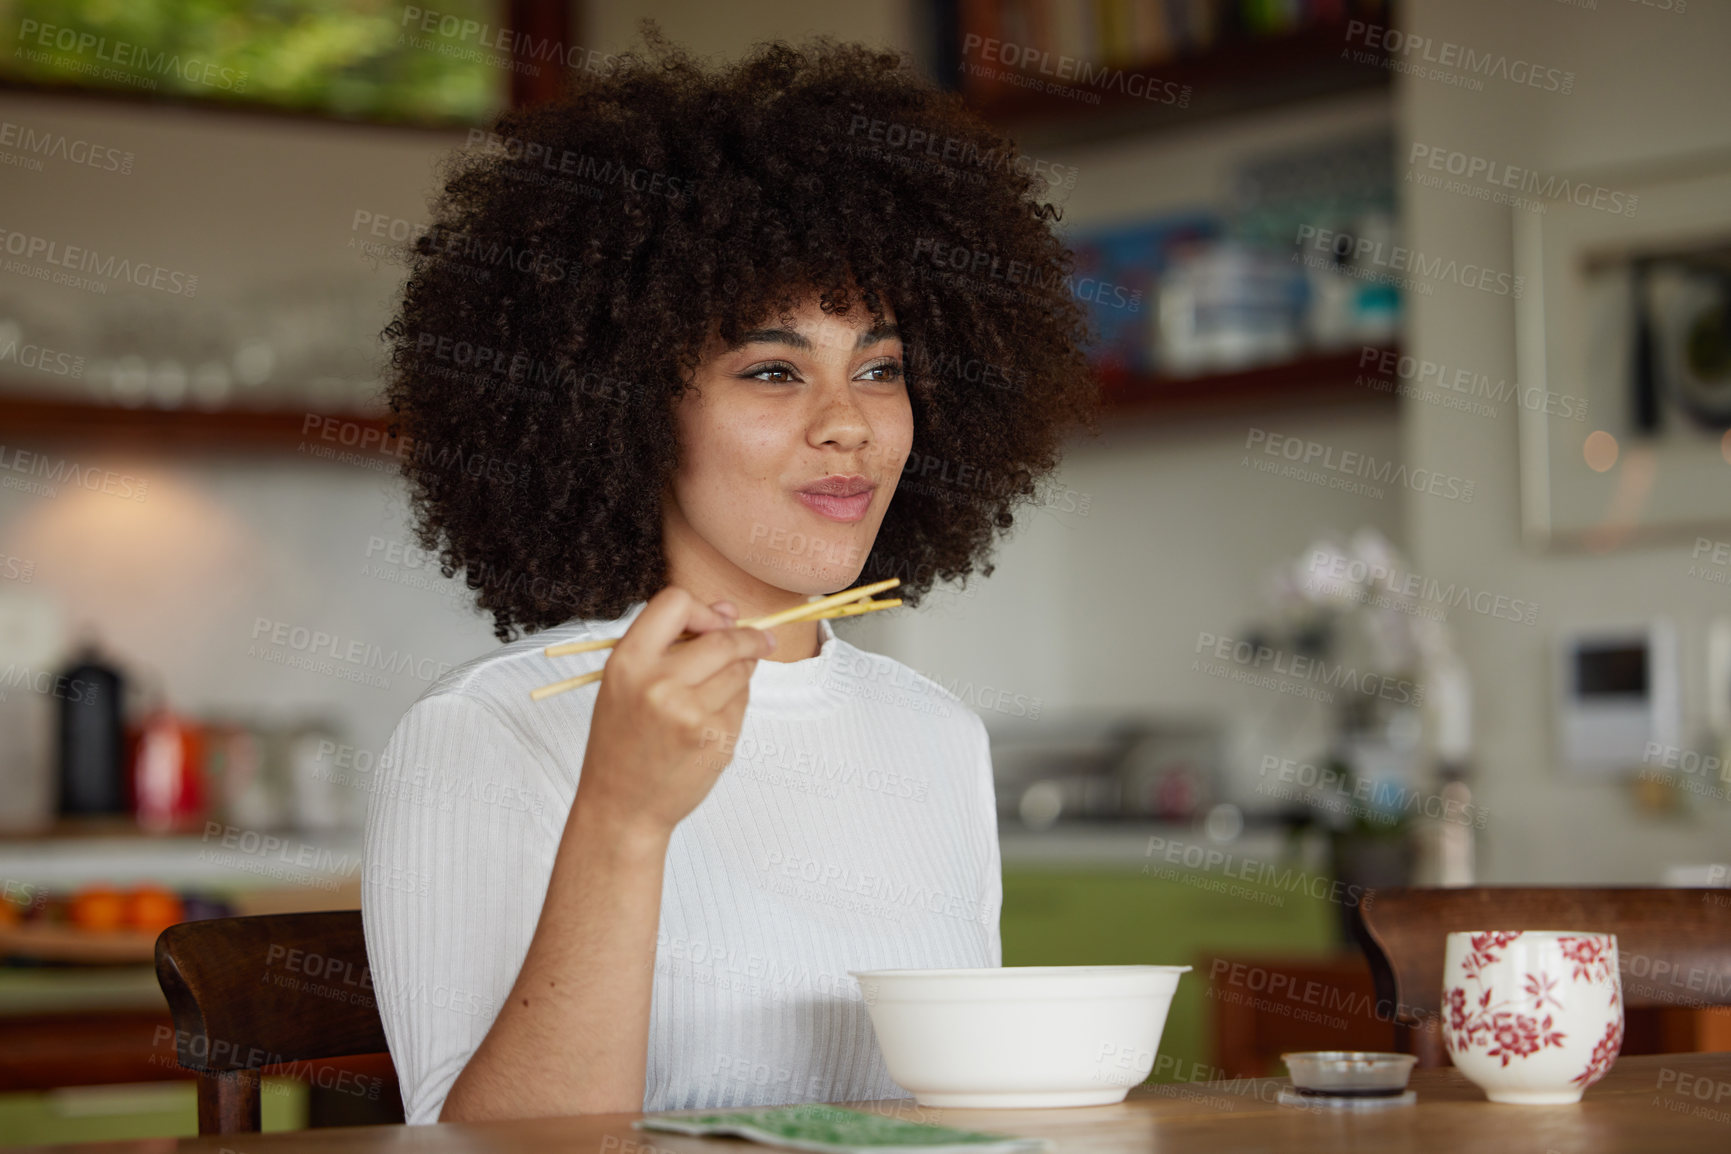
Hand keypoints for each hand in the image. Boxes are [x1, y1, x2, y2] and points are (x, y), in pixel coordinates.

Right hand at [573, 586, 773, 841]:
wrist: (621, 807)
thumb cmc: (623, 742)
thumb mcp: (628, 684)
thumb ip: (673, 643)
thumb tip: (729, 610)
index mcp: (627, 662)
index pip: (675, 602)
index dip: (702, 609)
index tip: (716, 623)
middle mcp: (657, 683)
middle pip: (723, 638)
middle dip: (748, 638)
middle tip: (761, 641)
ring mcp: (690, 712)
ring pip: (740, 671)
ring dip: (742, 673)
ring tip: (715, 693)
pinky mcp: (715, 737)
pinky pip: (742, 703)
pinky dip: (736, 705)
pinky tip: (710, 722)